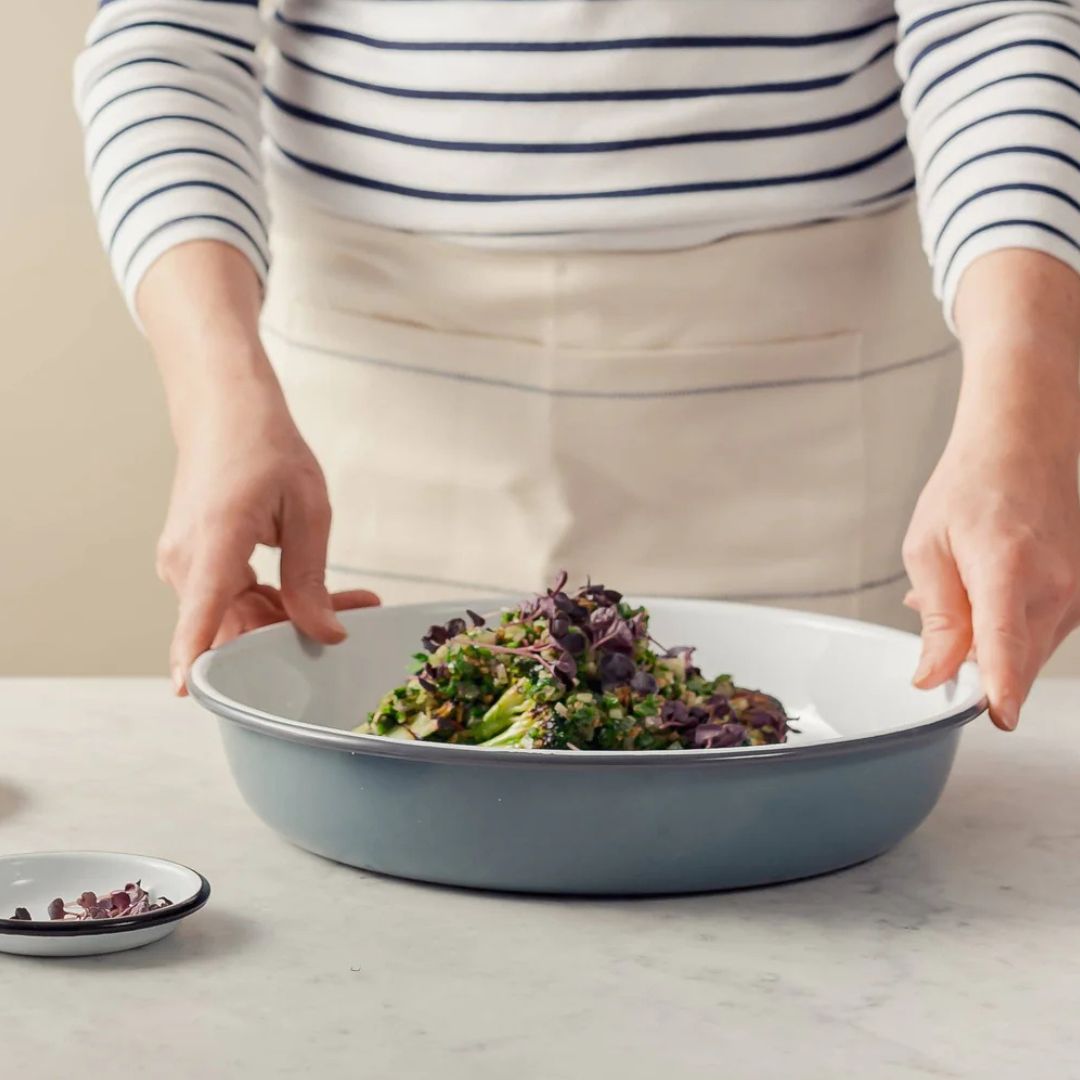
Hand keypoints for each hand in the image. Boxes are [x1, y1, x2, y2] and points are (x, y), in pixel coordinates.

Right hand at [156, 376, 377, 693]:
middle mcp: (187, 559)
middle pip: (235, 627)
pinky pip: (230, 601)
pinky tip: (314, 594)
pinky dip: (271, 602)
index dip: (197, 656)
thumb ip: (311, 577)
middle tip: (356, 614)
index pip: (201, 609)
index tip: (196, 695)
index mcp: (217, 538)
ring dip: (288, 618)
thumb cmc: (266, 449)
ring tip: (350, 600)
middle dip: (292, 635)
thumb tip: (326, 634)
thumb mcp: (308, 509)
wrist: (224, 413)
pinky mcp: (192, 566)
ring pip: (236, 618)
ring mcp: (184, 565)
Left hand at [906, 249, 1079, 729]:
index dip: (1000, 688)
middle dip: (976, 669)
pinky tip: (984, 594)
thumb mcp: (928, 548)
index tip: (998, 718)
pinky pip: (1041, 633)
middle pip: (1015, 661)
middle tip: (942, 639)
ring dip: (991, 645)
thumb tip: (933, 676)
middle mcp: (1055, 584)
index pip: (1005, 645)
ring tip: (964, 591)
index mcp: (1007, 569)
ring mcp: (1076, 590)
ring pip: (1029, 652)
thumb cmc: (968, 488)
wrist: (1022, 444)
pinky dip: (1009, 629)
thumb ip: (936, 618)